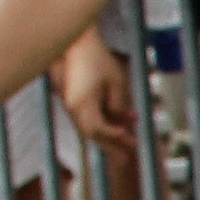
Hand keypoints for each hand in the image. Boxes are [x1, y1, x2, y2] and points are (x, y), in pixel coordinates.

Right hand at [55, 34, 135, 156]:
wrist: (78, 42)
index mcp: (82, 104)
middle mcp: (73, 107)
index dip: (114, 137)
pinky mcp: (72, 100)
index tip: (128, 139)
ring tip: (129, 140)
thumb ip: (118, 105)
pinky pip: (88, 117)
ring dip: (109, 135)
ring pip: (90, 128)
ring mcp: (70, 104)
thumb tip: (119, 121)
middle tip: (127, 157)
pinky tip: (122, 121)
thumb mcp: (116, 81)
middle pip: (92, 134)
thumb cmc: (97, 58)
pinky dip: (103, 122)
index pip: (98, 130)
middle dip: (111, 145)